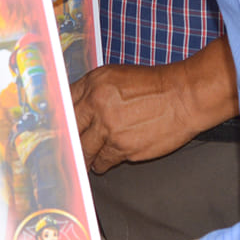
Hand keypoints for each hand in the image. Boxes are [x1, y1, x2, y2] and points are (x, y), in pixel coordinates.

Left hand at [72, 40, 235, 172]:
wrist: (184, 97)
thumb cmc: (153, 86)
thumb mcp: (116, 76)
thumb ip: (92, 91)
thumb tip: (72, 108)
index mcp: (94, 84)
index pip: (63, 105)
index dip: (59, 120)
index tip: (55, 129)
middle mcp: (98, 106)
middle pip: (69, 131)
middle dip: (68, 141)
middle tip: (66, 149)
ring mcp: (110, 129)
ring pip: (84, 151)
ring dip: (85, 156)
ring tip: (86, 158)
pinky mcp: (123, 149)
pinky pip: (103, 162)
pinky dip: (103, 163)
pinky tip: (104, 160)